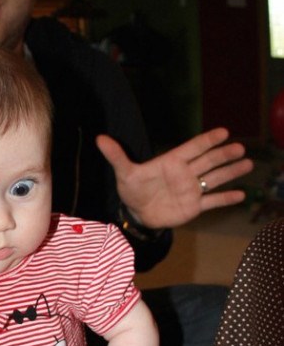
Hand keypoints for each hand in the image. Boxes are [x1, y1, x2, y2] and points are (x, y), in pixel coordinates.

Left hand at [98, 122, 249, 229]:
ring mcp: (192, 190)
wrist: (137, 214)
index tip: (224, 131)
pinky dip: (226, 199)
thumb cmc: (132, 189)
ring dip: (230, 173)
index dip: (208, 140)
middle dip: (224, 155)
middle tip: (241, 148)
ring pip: (214, 179)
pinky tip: (241, 195)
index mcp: (172, 161)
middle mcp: (186, 173)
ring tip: (247, 165)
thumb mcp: (124, 173)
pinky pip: (212, 201)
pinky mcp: (194, 207)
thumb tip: (99, 138)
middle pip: (208, 161)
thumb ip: (117, 156)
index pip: (193, 148)